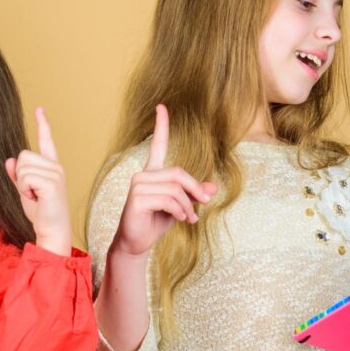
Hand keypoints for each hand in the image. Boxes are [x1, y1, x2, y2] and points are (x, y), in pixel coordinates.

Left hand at [5, 107, 71, 255]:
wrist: (52, 232)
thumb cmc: (41, 213)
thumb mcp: (25, 192)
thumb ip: (18, 176)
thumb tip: (9, 161)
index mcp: (52, 167)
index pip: (46, 141)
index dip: (42, 124)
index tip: (39, 109)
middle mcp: (56, 167)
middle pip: (23, 155)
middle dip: (20, 176)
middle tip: (31, 193)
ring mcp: (56, 174)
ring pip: (22, 167)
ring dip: (22, 185)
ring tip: (35, 197)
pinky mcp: (52, 183)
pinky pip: (25, 178)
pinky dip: (25, 191)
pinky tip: (36, 199)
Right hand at [109, 104, 217, 258]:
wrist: (136, 243)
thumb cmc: (155, 223)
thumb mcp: (180, 208)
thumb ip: (194, 195)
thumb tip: (213, 187)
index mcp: (152, 173)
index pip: (157, 145)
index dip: (161, 126)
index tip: (161, 107)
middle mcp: (142, 176)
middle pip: (178, 172)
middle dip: (195, 189)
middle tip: (205, 204)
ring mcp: (137, 186)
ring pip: (175, 188)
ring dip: (188, 206)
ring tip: (189, 219)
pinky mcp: (136, 199)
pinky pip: (168, 200)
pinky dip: (179, 211)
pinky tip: (179, 219)